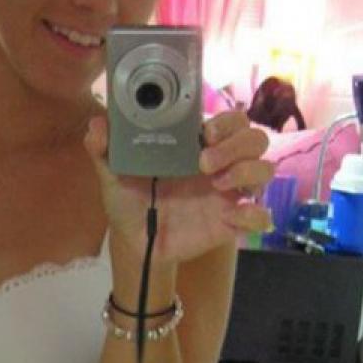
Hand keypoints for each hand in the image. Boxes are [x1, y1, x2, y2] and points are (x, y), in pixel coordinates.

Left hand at [84, 108, 273, 265]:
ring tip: (216, 185)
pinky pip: (260, 217)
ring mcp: (229, 193)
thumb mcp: (113, 174)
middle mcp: (220, 164)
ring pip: (265, 170)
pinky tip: (231, 217)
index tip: (205, 133)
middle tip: (204, 163)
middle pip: (255, 139)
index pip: (232, 119)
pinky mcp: (231, 223)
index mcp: (197, 145)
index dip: (228, 121)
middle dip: (237, 145)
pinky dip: (255, 215)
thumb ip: (104, 149)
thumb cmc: (129, 201)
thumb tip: (97, 125)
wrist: (133, 243)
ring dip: (247, 172)